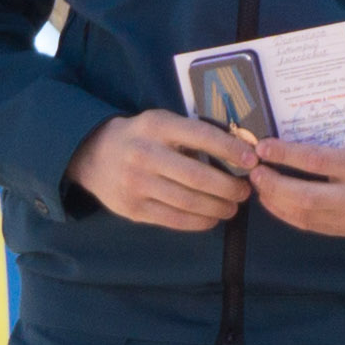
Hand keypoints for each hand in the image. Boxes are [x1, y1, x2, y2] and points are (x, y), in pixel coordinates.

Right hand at [65, 110, 252, 229]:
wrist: (92, 155)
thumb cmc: (140, 137)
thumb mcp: (162, 122)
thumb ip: (193, 134)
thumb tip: (239, 150)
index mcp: (157, 126)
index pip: (201, 136)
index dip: (231, 150)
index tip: (252, 160)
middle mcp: (145, 154)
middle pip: (197, 176)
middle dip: (229, 187)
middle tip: (245, 190)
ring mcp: (137, 184)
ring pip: (188, 202)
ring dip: (218, 207)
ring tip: (233, 206)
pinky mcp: (133, 209)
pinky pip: (173, 220)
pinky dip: (199, 221)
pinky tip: (212, 218)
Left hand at [245, 135, 344, 235]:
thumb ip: (337, 137)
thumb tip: (295, 125)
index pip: (317, 161)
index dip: (286, 154)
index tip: (263, 147)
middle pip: (305, 196)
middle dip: (273, 184)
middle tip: (255, 171)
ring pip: (304, 215)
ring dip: (276, 201)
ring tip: (260, 185)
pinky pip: (310, 225)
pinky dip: (287, 213)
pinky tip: (274, 202)